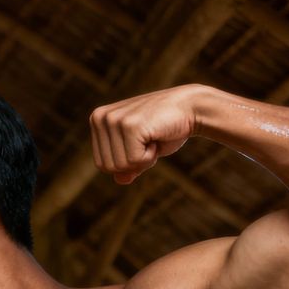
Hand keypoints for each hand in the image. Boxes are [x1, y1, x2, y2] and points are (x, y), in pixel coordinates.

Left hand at [89, 85, 208, 184]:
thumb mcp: (141, 149)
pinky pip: (134, 161)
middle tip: (148, 140)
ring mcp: (113, 120)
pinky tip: (156, 135)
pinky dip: (150, 156)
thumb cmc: (165, 129)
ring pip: (119, 166)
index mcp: (97, 120)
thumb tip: (119, 180)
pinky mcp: (129, 126)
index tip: (141, 142)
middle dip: (133, 162)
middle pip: (107, 167)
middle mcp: (100, 117)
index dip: (126, 162)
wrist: (192, 107)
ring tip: (152, 136)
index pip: (102, 164)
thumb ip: (127, 165)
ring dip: (143, 159)